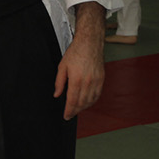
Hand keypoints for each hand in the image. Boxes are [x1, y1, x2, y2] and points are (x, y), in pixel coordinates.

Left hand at [53, 1, 105, 119]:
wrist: (90, 43)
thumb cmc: (76, 52)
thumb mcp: (62, 66)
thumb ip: (59, 82)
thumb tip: (57, 94)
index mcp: (76, 79)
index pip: (72, 101)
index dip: (69, 111)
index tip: (66, 116)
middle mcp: (88, 82)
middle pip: (82, 103)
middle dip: (75, 111)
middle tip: (70, 114)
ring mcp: (96, 81)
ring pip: (90, 101)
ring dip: (84, 108)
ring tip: (77, 110)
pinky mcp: (101, 79)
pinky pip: (97, 95)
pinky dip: (92, 101)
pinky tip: (87, 102)